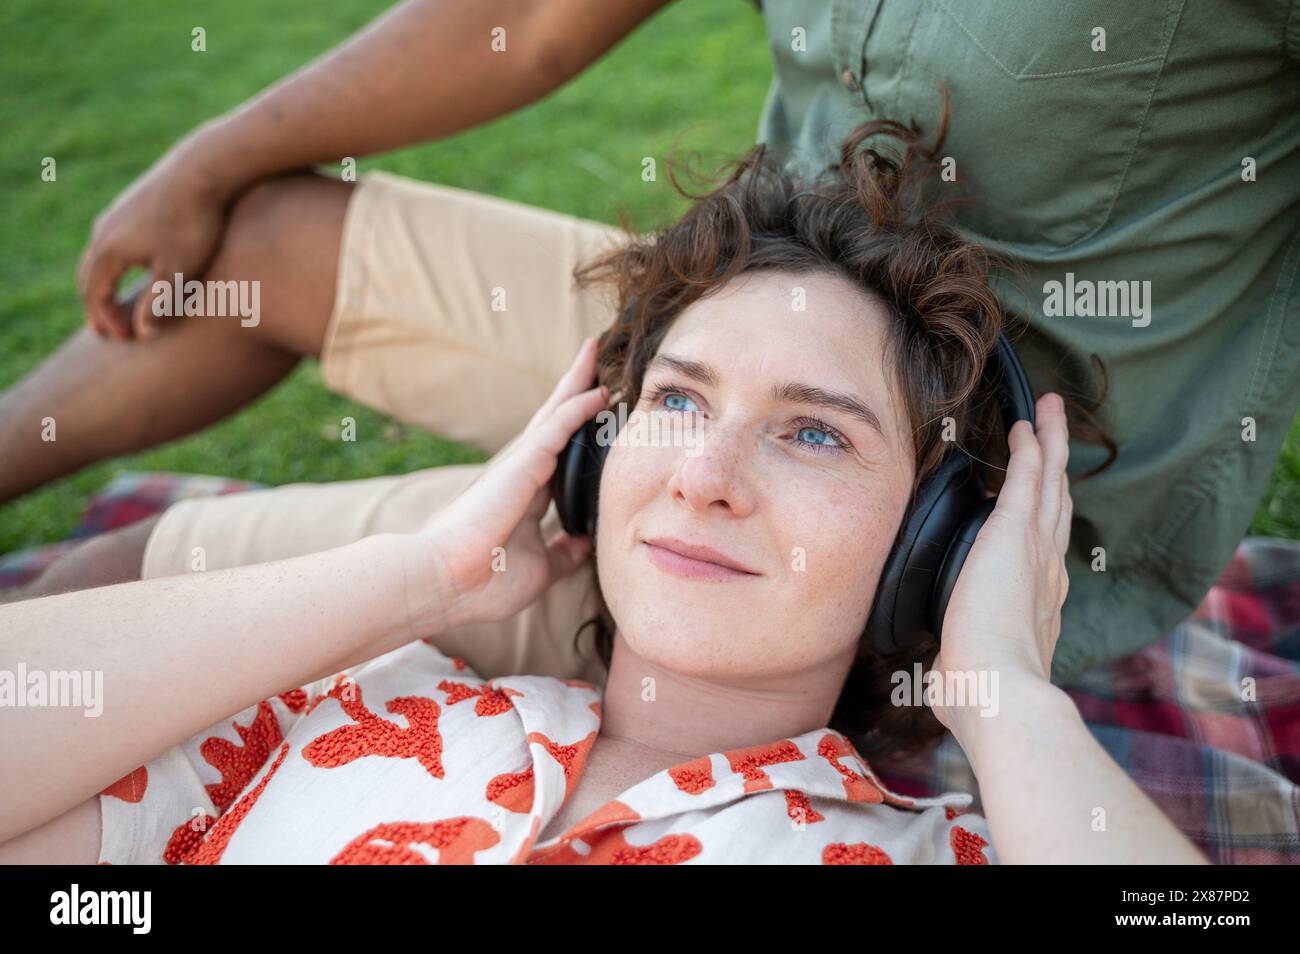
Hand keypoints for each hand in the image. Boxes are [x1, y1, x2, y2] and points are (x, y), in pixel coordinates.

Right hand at [76, 128, 237, 340]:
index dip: (108, 322)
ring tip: (122, 302)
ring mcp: (117, 212)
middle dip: (99, 305)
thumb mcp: (179, 270)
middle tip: (111, 330)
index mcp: (108, 250)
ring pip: (102, 255)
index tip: (126, 341)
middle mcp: (103, 229)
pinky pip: (117, 240)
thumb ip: (160, 303)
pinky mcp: (135, 202)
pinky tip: (141, 267)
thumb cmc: (194, 223)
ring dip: (108, 283)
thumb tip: (143, 333)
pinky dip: (119, 263)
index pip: (95, 295)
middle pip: (90, 276)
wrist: (204, 168)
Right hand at [404, 336, 608, 633]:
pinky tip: (600, 391)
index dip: (578, 431)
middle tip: (594, 359)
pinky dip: (579, 407)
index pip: (559, 454)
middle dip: (574, 390)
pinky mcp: (521, 465)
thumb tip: (585, 543)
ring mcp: (520, 466)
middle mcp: (523, 474)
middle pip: (555, 421)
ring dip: (576, 382)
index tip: (599, 409)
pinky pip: (558, 428)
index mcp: (527, 497)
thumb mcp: (539, 568)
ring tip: (593, 351)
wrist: (445, 583)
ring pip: (555, 413)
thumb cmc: (482, 582)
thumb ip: (562, 553)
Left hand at [928, 391, 1071, 735]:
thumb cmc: (979, 697)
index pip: (1042, 552)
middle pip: (1055, 507)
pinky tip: (1027, 424)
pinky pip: (1028, 479)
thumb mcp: (963, 677)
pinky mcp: (1015, 535)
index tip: (1042, 501)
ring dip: (1050, 444)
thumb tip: (939, 682)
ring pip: (1049, 483)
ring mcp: (1036, 551)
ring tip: (1049, 412)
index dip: (1043, 521)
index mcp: (1036, 607)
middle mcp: (1045, 573)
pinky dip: (1031, 448)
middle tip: (1055, 434)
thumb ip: (954, 670)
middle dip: (1056, 469)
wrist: (997, 693)